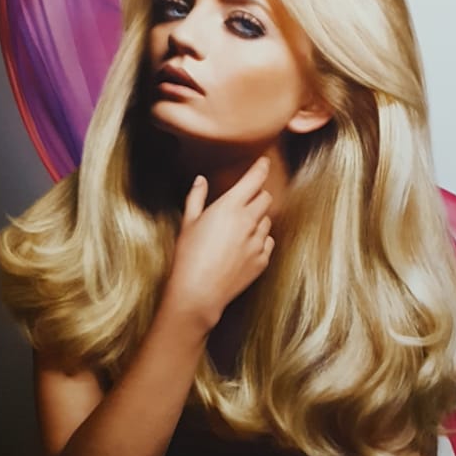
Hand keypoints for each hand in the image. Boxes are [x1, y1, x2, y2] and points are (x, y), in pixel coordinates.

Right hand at [165, 158, 273, 334]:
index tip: (264, 162)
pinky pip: (268, 242)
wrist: (198, 293)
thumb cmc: (188, 256)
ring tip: (238, 230)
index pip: (255, 179)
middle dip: (258, 195)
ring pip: (267, 220)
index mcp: (230, 206)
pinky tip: (243, 247)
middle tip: (245, 200)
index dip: (261, 168)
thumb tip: (201, 180)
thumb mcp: (188, 223)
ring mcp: (258, 242)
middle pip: (265, 198)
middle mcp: (249, 221)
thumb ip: (196, 197)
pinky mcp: (262, 260)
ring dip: (257, 219)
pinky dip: (260, 240)